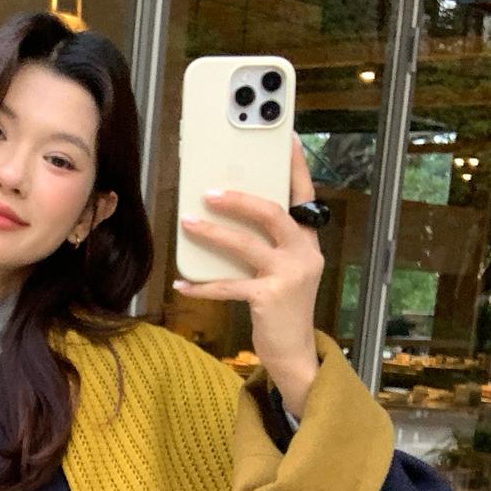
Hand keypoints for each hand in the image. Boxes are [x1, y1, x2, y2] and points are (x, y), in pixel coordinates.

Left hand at [174, 132, 322, 413]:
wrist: (295, 352)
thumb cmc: (283, 308)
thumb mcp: (283, 271)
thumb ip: (267, 245)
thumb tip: (227, 218)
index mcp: (308, 241)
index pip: (304, 196)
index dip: (295, 166)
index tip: (285, 137)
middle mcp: (304, 254)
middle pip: (273, 213)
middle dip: (239, 199)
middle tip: (208, 191)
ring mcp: (289, 276)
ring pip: (246, 245)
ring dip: (213, 233)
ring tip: (187, 223)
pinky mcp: (269, 299)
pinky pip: (228, 286)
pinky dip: (201, 285)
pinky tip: (181, 283)